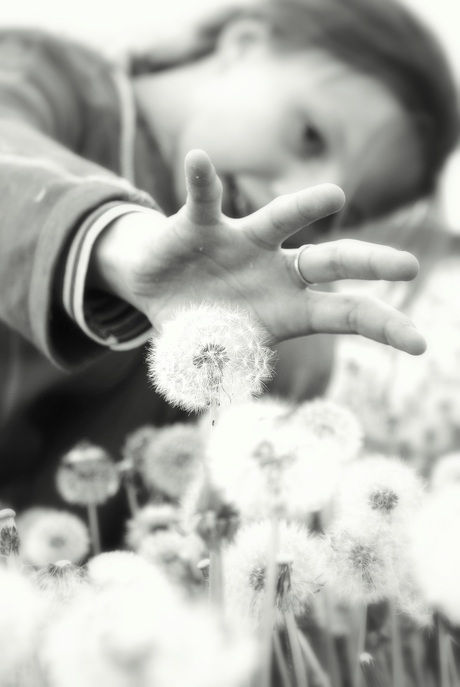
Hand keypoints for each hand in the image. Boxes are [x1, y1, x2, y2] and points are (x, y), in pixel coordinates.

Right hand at [91, 149, 425, 354]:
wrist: (157, 287)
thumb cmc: (197, 324)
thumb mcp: (216, 357)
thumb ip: (224, 374)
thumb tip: (221, 406)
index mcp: (289, 307)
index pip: (346, 314)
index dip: (382, 326)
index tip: (420, 344)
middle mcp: (276, 269)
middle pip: (332, 261)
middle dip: (371, 262)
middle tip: (409, 265)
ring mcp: (244, 242)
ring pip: (279, 219)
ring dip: (305, 207)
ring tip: (334, 196)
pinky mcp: (203, 224)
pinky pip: (204, 199)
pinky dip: (201, 182)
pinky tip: (197, 161)